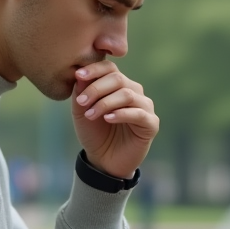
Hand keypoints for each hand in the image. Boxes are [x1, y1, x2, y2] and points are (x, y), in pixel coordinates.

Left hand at [72, 60, 157, 178]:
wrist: (103, 160)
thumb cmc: (94, 133)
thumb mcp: (81, 111)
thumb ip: (81, 92)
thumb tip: (80, 74)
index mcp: (118, 85)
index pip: (110, 68)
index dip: (94, 69)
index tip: (78, 76)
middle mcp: (134, 92)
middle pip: (118, 78)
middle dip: (96, 89)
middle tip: (81, 102)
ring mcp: (145, 107)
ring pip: (127, 94)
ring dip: (105, 103)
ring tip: (90, 114)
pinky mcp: (151, 124)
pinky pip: (139, 113)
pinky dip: (121, 114)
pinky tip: (108, 119)